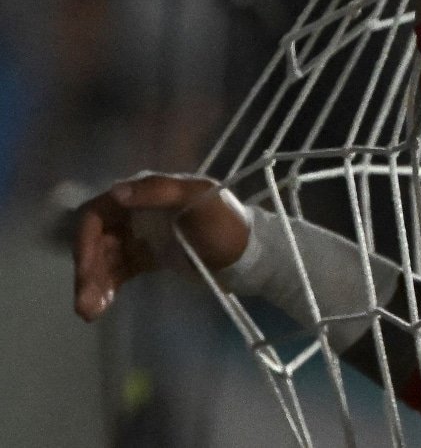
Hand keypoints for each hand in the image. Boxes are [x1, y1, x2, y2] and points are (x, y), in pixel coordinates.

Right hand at [73, 173, 248, 321]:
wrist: (252, 254)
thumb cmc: (227, 222)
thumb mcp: (198, 200)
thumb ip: (159, 192)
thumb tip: (116, 192)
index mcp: (146, 192)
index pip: (99, 212)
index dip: (86, 239)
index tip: (85, 268)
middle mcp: (137, 211)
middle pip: (96, 238)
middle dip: (87, 269)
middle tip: (84, 303)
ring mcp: (141, 235)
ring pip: (103, 258)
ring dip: (92, 283)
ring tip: (90, 312)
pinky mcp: (147, 256)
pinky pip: (117, 270)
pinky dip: (106, 285)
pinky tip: (101, 306)